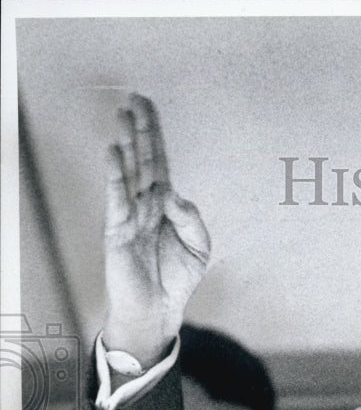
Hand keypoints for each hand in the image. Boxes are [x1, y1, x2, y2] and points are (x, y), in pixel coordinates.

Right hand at [101, 94, 210, 365]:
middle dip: (140, 130)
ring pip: (129, 173)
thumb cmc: (176, 278)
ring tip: (122, 117)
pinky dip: (115, 176)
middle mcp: (146, 204)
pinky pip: (117, 199)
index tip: (148, 107)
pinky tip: (113, 154)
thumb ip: (191, 219)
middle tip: (135, 99)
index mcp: (165, 204)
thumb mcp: (199, 247)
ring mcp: (130, 216)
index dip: (155, 135)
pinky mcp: (118, 231)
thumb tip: (172, 193)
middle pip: (144, 160)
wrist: (158, 310)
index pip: (159, 162)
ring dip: (126, 144)